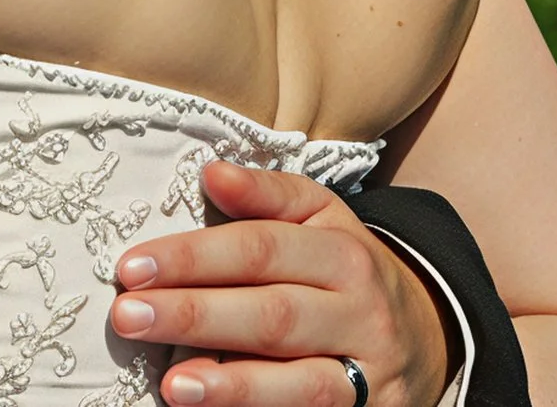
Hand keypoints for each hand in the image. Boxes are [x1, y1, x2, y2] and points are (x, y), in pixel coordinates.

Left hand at [109, 162, 451, 406]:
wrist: (428, 339)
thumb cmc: (347, 274)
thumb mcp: (323, 222)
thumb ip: (268, 195)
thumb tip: (213, 172)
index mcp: (343, 252)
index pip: (262, 249)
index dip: (195, 257)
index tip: (132, 265)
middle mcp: (359, 312)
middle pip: (274, 314)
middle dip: (197, 315)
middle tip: (128, 315)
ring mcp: (365, 373)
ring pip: (300, 382)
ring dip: (234, 386)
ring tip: (173, 385)